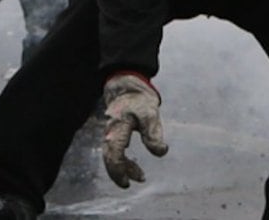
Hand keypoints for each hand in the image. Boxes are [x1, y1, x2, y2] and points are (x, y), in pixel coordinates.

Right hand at [101, 72, 167, 187]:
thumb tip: (160, 152)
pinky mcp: (113, 132)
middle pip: (109, 157)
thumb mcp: (150, 114)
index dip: (119, 171)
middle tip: (130, 183)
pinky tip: (131, 164)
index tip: (128, 182)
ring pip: (111, 155)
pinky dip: (122, 159)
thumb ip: (153, 134)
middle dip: (118, 173)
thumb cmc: (139, 99)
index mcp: (117, 128)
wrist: (128, 85)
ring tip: (138, 175)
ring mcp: (109, 132)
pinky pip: (113, 149)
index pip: (114, 154)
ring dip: (122, 167)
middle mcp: (109, 132)